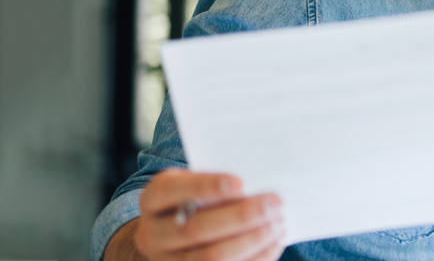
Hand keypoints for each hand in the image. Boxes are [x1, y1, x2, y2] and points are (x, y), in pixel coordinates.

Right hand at [132, 169, 285, 260]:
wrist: (170, 235)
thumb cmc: (194, 199)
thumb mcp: (194, 183)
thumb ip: (216, 182)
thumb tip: (259, 181)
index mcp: (153, 199)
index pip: (171, 191)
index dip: (206, 187)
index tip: (241, 183)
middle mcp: (153, 234)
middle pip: (196, 229)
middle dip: (240, 216)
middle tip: (275, 203)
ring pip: (212, 257)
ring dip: (251, 240)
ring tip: (278, 223)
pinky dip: (256, 257)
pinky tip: (274, 242)